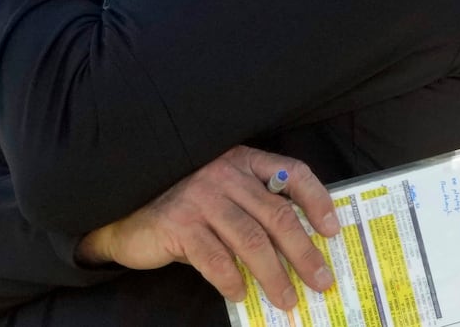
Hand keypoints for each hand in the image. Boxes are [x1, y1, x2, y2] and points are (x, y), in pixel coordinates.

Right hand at [75, 146, 340, 311]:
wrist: (125, 212)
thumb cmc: (184, 206)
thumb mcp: (223, 193)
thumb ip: (253, 206)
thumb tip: (298, 247)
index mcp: (242, 160)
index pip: (292, 173)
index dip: (317, 200)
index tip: (333, 230)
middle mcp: (225, 173)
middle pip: (278, 216)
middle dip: (305, 253)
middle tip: (322, 280)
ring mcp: (201, 197)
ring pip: (252, 242)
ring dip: (275, 276)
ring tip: (287, 299)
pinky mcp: (180, 224)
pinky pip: (216, 260)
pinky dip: (232, 281)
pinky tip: (241, 294)